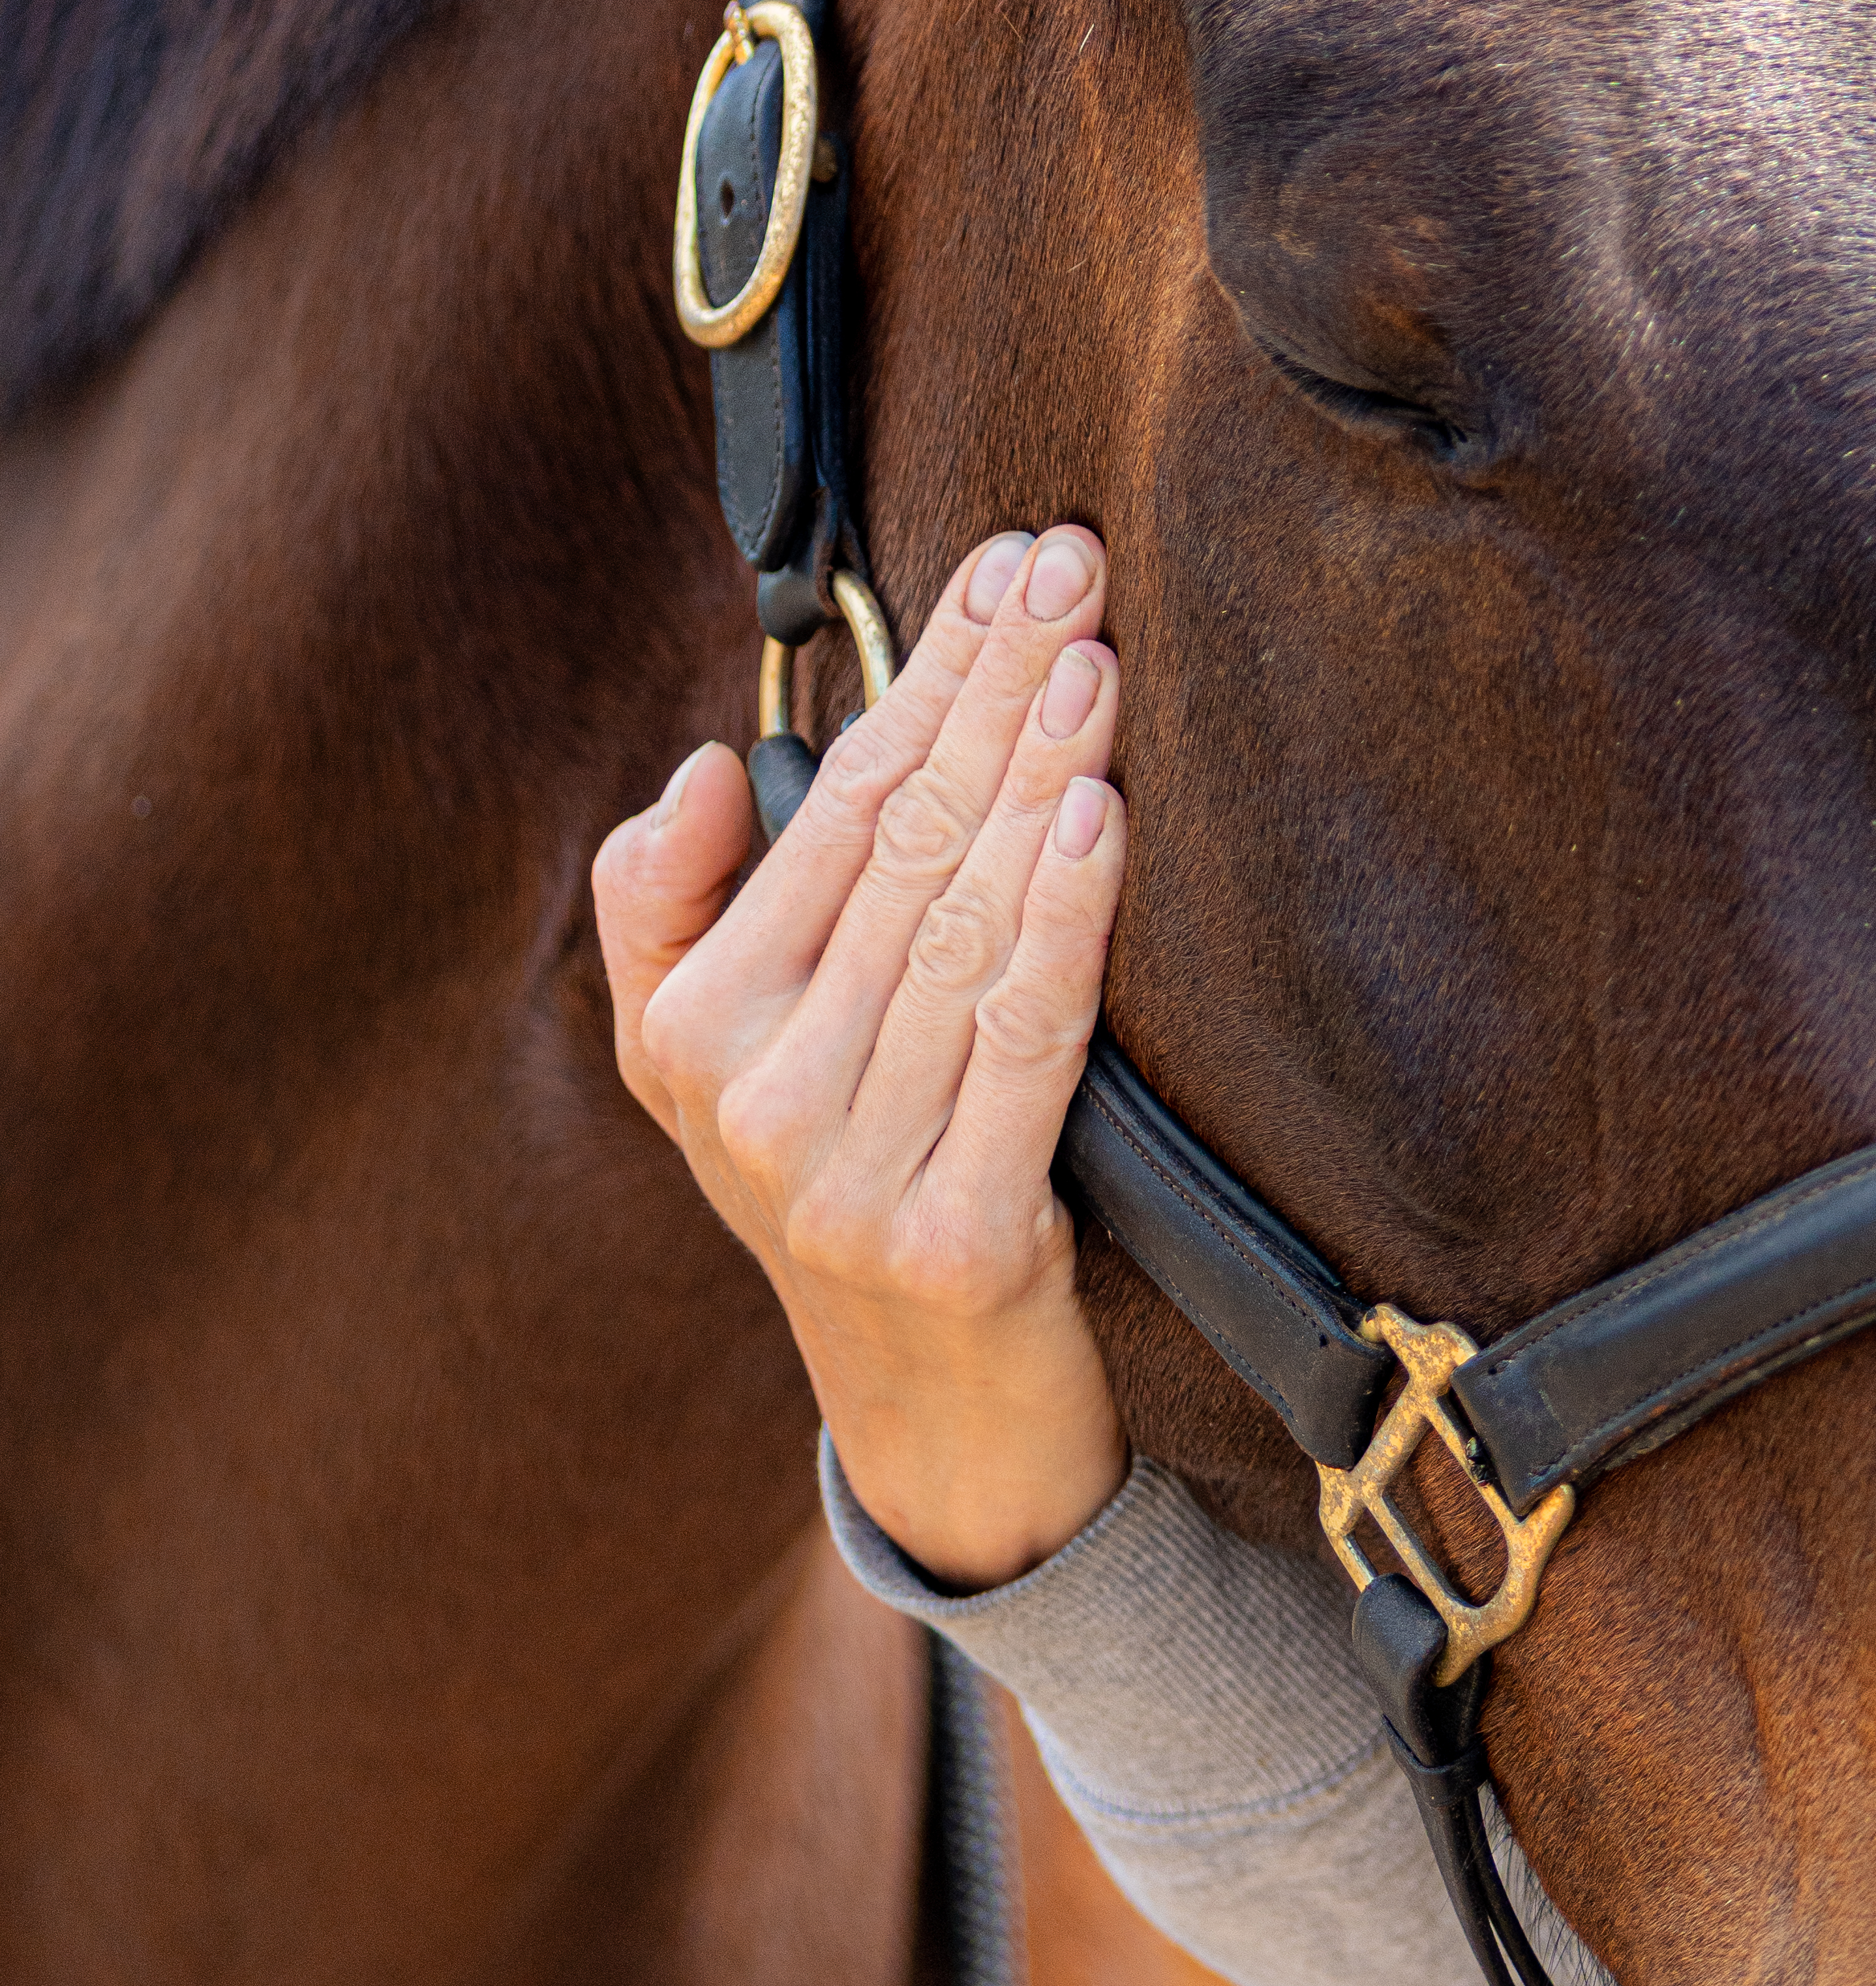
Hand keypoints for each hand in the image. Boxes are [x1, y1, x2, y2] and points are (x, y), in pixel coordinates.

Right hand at [595, 527, 1129, 1588]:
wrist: (933, 1419)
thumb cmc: (834, 1187)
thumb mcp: (699, 1071)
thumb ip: (666, 912)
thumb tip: (700, 768)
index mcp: (690, 1031)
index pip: (828, 807)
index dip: (922, 675)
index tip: (1004, 567)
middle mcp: (755, 1098)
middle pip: (904, 845)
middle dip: (991, 689)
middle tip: (1071, 566)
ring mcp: (851, 1173)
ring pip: (966, 926)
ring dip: (1038, 775)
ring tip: (1093, 661)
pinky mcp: (961, 1237)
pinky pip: (1026, 1040)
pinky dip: (1066, 920)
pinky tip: (1099, 816)